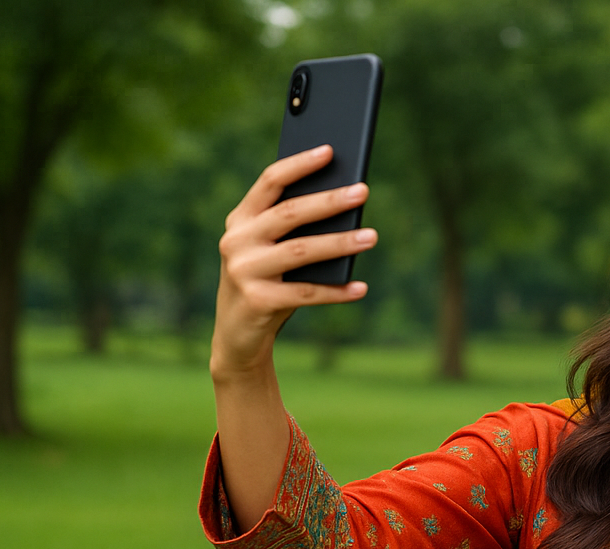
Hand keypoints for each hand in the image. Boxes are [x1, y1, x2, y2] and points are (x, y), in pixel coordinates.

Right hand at [211, 144, 376, 380]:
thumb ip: (295, 230)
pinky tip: (360, 288)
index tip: (330, 151)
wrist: (237, 336)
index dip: (299, 164)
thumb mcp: (272, 251)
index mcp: (240, 220)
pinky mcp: (258, 301)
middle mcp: (237, 240)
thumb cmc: (266, 283)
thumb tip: (344, 205)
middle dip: (329, 201)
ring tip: (372, 236)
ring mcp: (244, 271)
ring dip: (340, 243)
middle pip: (290, 213)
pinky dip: (336, 292)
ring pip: (301, 251)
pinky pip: (306, 293)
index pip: (270, 182)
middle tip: (362, 191)